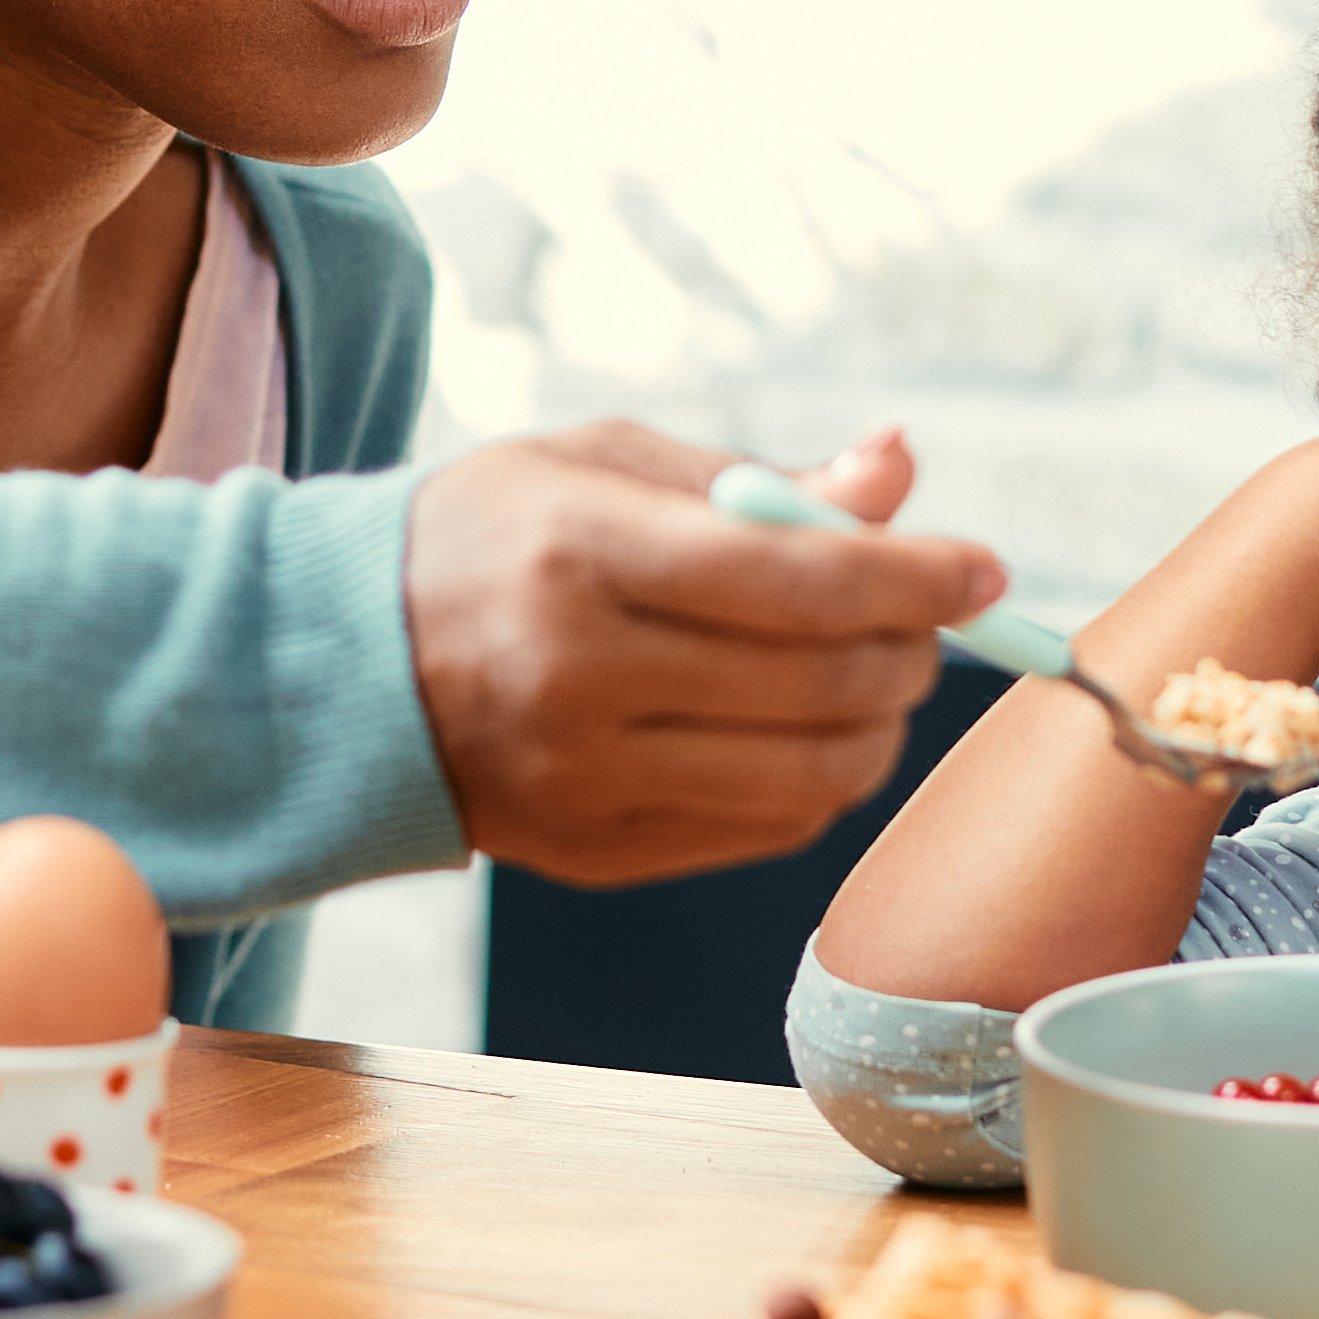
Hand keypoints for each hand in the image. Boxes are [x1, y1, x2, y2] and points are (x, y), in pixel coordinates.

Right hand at [401, 420, 1000, 889]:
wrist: (337, 665)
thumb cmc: (492, 536)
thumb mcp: (608, 464)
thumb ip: (762, 478)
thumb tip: (901, 471)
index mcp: (582, 554)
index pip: (797, 578)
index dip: (914, 576)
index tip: (981, 567)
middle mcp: (579, 676)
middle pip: (818, 685)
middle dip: (909, 650)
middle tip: (928, 619)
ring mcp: (583, 780)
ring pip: (807, 777)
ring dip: (878, 727)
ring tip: (874, 677)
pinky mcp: (592, 853)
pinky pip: (761, 832)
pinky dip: (816, 782)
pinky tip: (805, 732)